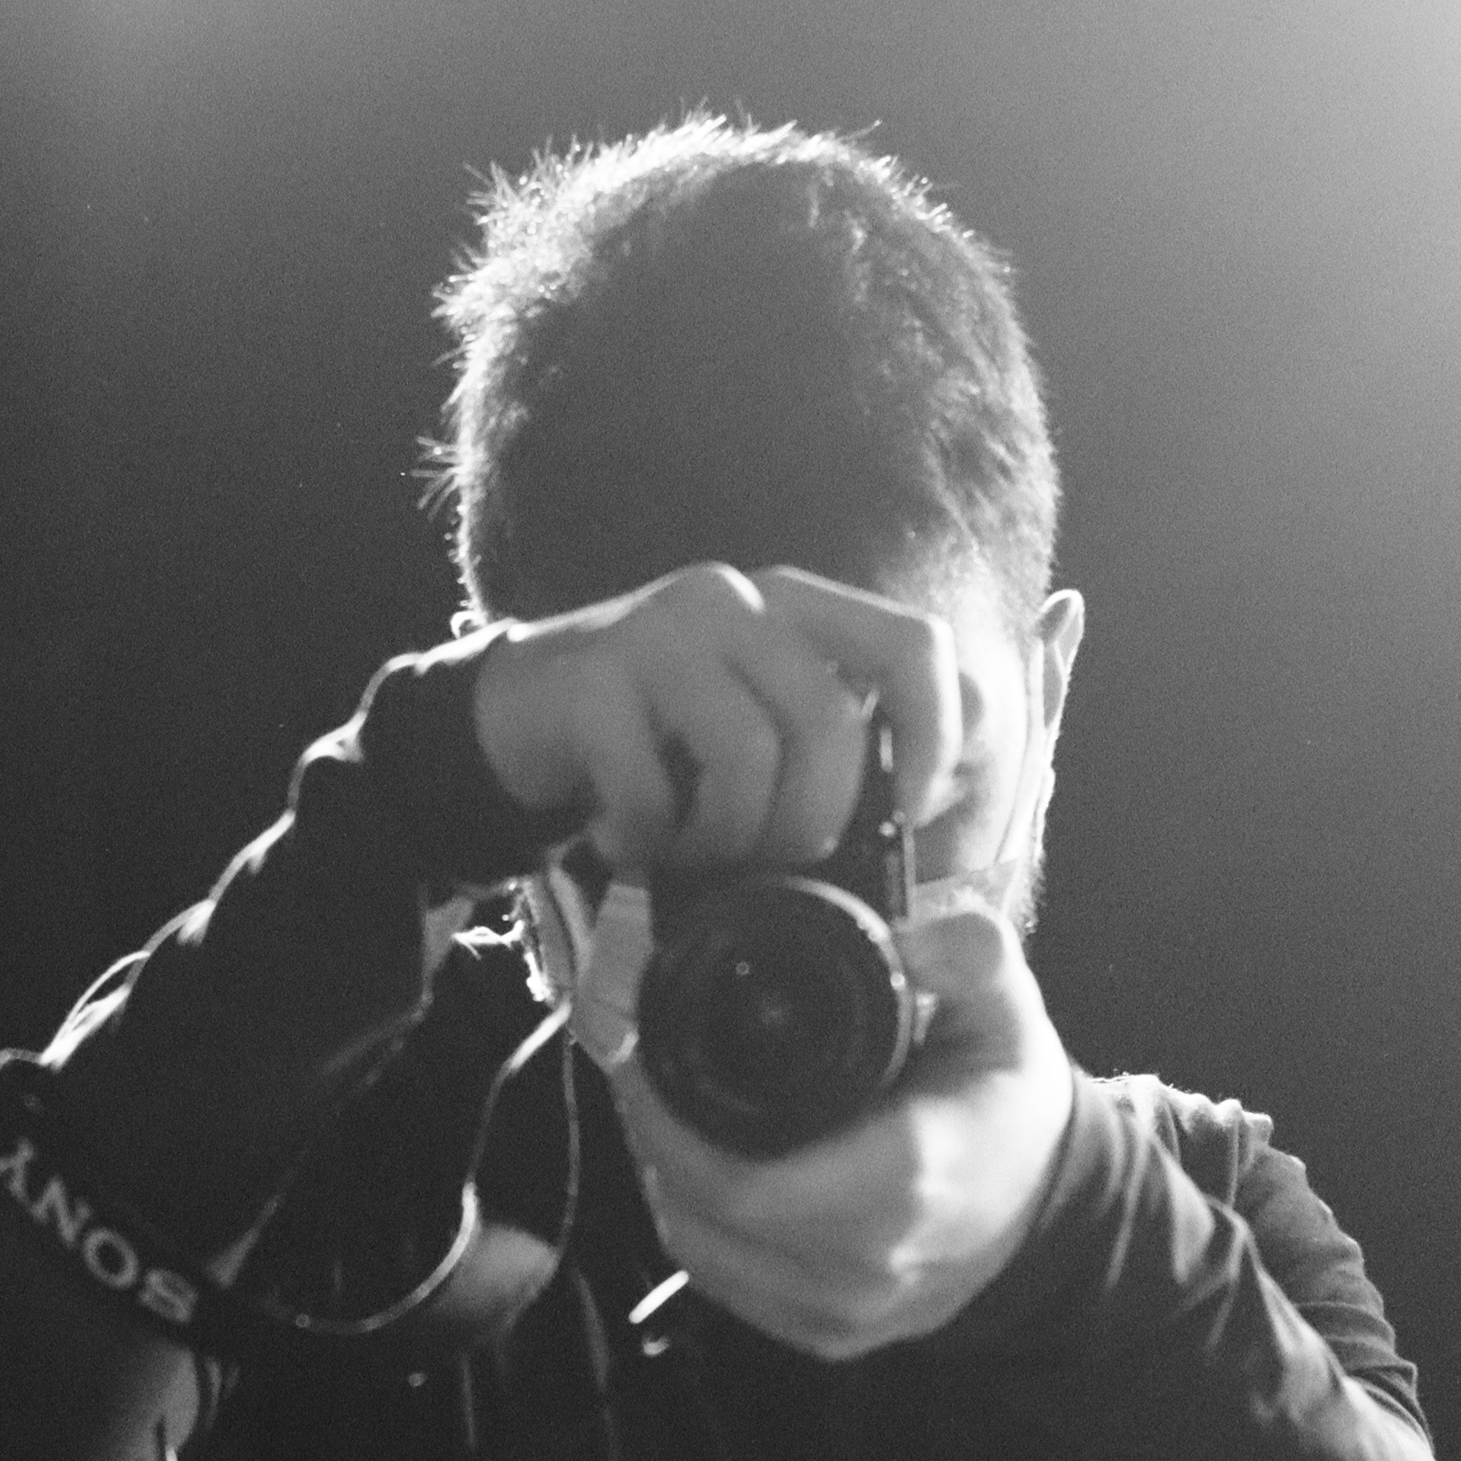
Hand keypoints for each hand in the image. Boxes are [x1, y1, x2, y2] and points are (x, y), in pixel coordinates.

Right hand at [471, 562, 962, 877]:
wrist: (514, 719)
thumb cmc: (662, 742)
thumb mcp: (763, 728)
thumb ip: (851, 750)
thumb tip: (946, 803)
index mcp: (797, 609)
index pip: (914, 645)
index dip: (934, 738)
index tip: (906, 813)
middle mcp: (735, 601)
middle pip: (830, 720)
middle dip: (814, 820)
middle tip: (775, 860)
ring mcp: (659, 632)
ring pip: (748, 753)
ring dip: (729, 836)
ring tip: (694, 852)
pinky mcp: (593, 679)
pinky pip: (652, 786)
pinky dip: (649, 839)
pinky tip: (626, 841)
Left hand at [607, 903, 1076, 1359]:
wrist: (1050, 1218)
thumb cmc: (1012, 1110)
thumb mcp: (1011, 1019)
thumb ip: (974, 959)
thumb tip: (908, 938)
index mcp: (904, 1184)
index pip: (741, 1182)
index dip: (666, 1122)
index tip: (638, 1052)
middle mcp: (865, 1265)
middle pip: (705, 1214)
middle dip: (655, 1136)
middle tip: (639, 1066)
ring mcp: (843, 1313)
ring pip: (702, 1252)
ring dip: (665, 1180)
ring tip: (658, 1110)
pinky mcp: (826, 1336)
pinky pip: (726, 1282)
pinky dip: (695, 1225)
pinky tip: (690, 1170)